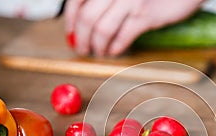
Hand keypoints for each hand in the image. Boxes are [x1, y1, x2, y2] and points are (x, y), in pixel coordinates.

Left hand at [64, 0, 204, 56]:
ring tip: (99, 51)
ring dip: (97, 46)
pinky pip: (123, 36)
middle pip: (87, 18)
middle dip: (81, 38)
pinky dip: (115, 47)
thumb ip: (105, 2)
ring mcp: (130, 0)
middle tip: (82, 47)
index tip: (70, 32)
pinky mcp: (145, 15)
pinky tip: (114, 50)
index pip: (77, 0)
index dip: (70, 19)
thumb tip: (83, 22)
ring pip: (102, 29)